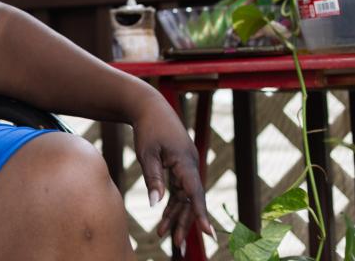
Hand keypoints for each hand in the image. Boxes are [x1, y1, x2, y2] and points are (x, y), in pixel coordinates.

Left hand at [131, 96, 214, 248]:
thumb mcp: (147, 154)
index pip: (195, 192)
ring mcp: (186, 166)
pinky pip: (179, 190)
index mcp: (185, 161)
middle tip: (178, 246)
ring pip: (185, 197)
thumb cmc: (148, 129)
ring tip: (164, 237)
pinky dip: (172, 204)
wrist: (150, 108)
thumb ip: (153, 179)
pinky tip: (164, 219)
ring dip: (176, 216)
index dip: (200, 214)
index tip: (207, 233)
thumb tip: (155, 205)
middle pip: (191, 200)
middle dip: (185, 223)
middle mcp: (190, 166)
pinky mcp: (180, 167)